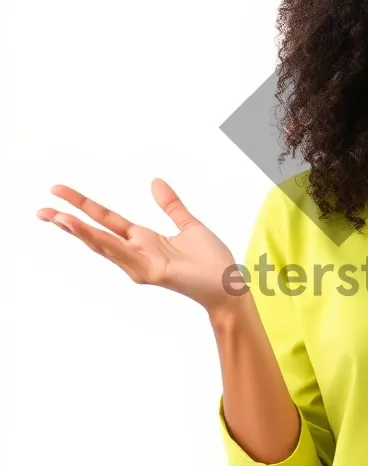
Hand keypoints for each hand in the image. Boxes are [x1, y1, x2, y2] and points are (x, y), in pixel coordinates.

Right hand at [36, 179, 244, 315]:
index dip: (83, 205)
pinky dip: (106, 244)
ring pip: (104, 245)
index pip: (106, 220)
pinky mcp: (151, 272)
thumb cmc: (212, 261)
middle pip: (95, 233)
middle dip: (68, 221)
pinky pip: (124, 255)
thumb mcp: (188, 225)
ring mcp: (141, 265)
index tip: (59, 192)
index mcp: (143, 240)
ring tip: (57, 217)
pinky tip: (89, 233)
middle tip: (40, 209)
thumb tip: (155, 181)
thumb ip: (171, 206)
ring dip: (80, 232)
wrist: (229, 284)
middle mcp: (136, 253)